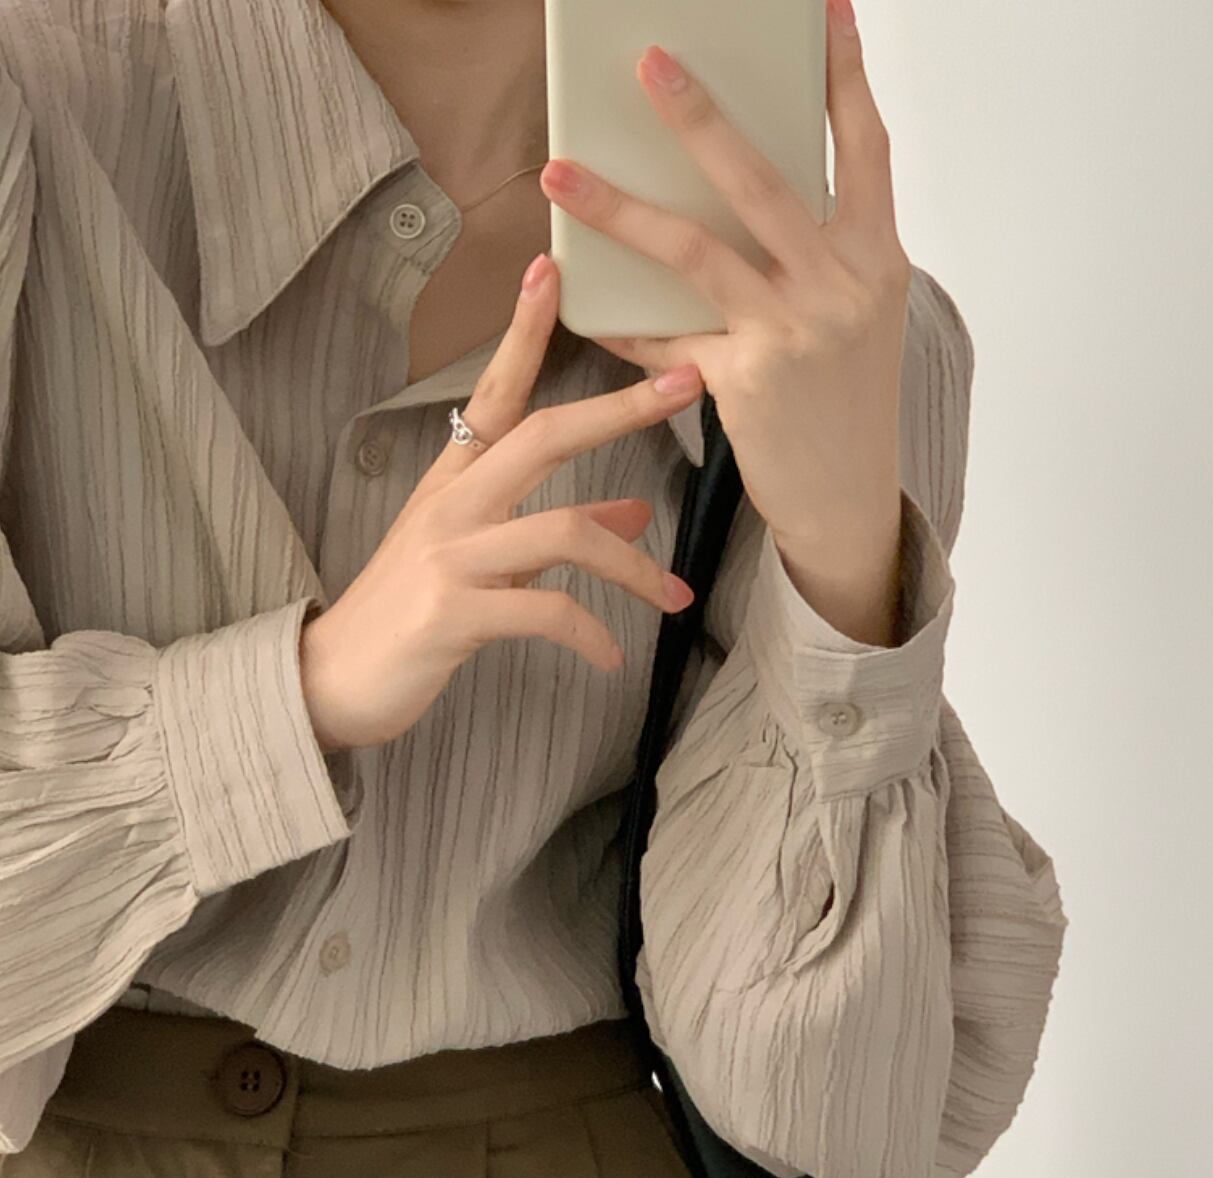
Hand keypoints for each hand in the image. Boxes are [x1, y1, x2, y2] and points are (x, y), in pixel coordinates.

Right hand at [299, 254, 703, 752]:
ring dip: (633, 567)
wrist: (334, 679)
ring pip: (564, 531)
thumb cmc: (415, 612)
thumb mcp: (491, 561)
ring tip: (674, 598)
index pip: (495, 391)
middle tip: (685, 387)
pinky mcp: (454, 613)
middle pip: (542, 435)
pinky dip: (590, 635)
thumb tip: (637, 510)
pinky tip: (611, 659)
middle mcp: (453, 505)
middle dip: (619, 408)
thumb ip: (561, 528)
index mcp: (457, 481)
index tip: (551, 270)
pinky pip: (546, 612)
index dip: (523, 331)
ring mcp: (451, 556)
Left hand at [539, 0, 907, 638]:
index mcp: (876, 259)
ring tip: (560, 173)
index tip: (819, 7)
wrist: (849, 500)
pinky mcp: (745, 381)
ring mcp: (794, 334)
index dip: (842, 72)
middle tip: (648, 62)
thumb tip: (729, 198)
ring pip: (696, 249)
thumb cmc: (846, 404)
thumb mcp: (853, 317)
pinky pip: (663, 336)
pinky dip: (619, 320)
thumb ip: (811, 255)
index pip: (864, 146)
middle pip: (763, 180)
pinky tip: (582, 301)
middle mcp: (842, 287)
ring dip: (619, 206)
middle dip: (702, 115)